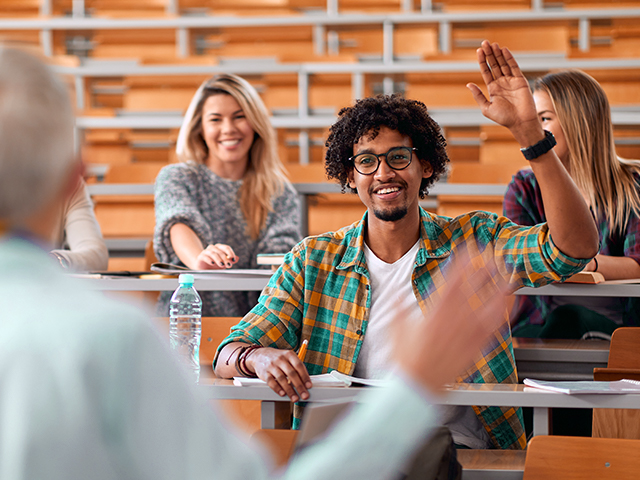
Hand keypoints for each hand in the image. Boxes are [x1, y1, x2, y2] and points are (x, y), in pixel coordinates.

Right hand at [194, 243, 238, 269]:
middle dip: (226, 259)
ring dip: (218, 259)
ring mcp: (206, 251)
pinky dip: (209, 260)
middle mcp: (213, 248)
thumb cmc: (214, 264)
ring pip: (213, 253)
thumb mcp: (224, 263)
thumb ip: (230, 260)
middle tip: (229, 265)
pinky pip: (205, 256)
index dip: (231, 253)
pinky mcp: (201, 256)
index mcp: (219, 247)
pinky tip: (213, 263)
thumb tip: (237, 258)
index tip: (233, 260)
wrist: (202, 267)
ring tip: (222, 265)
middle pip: (221, 251)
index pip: (226, 248)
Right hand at [247, 347, 311, 401]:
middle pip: (291, 373)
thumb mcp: (287, 357)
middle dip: (299, 386)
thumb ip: (296, 367)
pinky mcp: (264, 373)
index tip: (309, 386)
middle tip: (304, 395)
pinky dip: (277, 389)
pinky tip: (282, 394)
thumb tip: (305, 382)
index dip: (305, 376)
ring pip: (282, 379)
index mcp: (289, 354)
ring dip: (289, 390)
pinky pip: (271, 382)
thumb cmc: (278, 359)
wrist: (259, 355)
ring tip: (295, 398)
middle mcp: (280, 359)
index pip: (299, 365)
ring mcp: (272, 366)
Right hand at [392, 253, 506, 394]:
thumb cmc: (407, 361)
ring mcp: (466, 335)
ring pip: (488, 308)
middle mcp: (453, 322)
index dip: (462, 264)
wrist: (417, 387)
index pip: (452, 283)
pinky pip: (493, 330)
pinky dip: (502, 315)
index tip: (469, 250)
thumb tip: (396, 292)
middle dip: (484, 271)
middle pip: (473, 291)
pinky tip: (509, 306)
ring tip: (508, 276)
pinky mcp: (474, 348)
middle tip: (493, 255)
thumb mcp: (395, 329)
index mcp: (434, 314)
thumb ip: (398, 308)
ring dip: (499, 290)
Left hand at [467, 40, 542, 145]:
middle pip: (494, 65)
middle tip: (484, 43)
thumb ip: (478, 96)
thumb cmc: (503, 118)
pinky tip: (504, 50)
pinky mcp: (520, 80)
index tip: (478, 51)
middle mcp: (501, 83)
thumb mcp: (486, 108)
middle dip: (489, 54)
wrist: (520, 122)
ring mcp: (511, 81)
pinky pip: (514, 67)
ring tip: (492, 44)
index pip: (486, 71)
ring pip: (503, 64)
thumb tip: (469, 84)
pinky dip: (509, 58)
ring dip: (498, 54)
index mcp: (493, 89)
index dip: (482, 61)